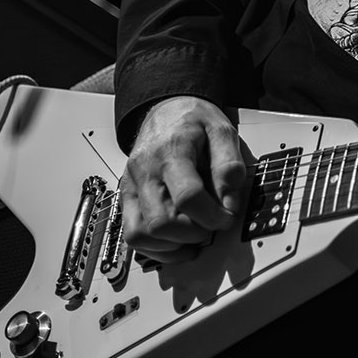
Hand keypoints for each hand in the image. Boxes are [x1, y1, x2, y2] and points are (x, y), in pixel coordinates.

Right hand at [121, 95, 248, 264]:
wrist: (166, 108)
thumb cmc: (192, 120)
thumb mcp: (221, 129)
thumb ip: (229, 165)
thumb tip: (230, 201)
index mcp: (171, 151)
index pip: (187, 196)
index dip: (212, 215)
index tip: (227, 216)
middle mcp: (146, 171)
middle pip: (160, 221)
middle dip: (193, 233)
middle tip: (211, 225)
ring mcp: (132, 186)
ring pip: (140, 234)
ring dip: (172, 245)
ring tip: (195, 236)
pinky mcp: (127, 198)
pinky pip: (132, 235)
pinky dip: (155, 248)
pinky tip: (177, 243)